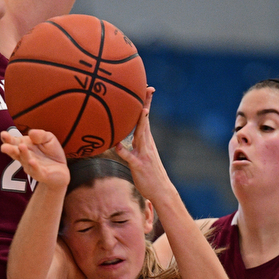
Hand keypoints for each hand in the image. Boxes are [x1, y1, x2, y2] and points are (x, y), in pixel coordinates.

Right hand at [1, 127, 68, 188]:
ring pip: (26, 161)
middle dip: (10, 149)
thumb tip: (31, 133)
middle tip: (4, 146)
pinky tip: (32, 161)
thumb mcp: (49, 139)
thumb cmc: (52, 153)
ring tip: (21, 147)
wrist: (61, 170)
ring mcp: (32, 167)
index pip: (14, 142)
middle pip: (16, 153)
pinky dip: (34, 166)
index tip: (3, 134)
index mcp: (24, 146)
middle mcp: (25, 157)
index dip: (8, 139)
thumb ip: (41, 135)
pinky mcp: (41, 175)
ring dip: (23, 154)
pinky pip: (36, 171)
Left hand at [115, 87, 171, 201]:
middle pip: (145, 121)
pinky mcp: (139, 166)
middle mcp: (147, 144)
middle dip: (145, 104)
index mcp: (147, 141)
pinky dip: (124, 151)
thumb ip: (134, 145)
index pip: (145, 118)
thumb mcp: (142, 156)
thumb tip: (120, 140)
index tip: (146, 88)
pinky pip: (130, 157)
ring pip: (141, 136)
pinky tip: (117, 146)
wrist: (161, 191)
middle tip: (147, 89)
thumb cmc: (150, 174)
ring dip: (141, 124)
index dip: (146, 102)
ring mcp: (144, 154)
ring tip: (141, 111)